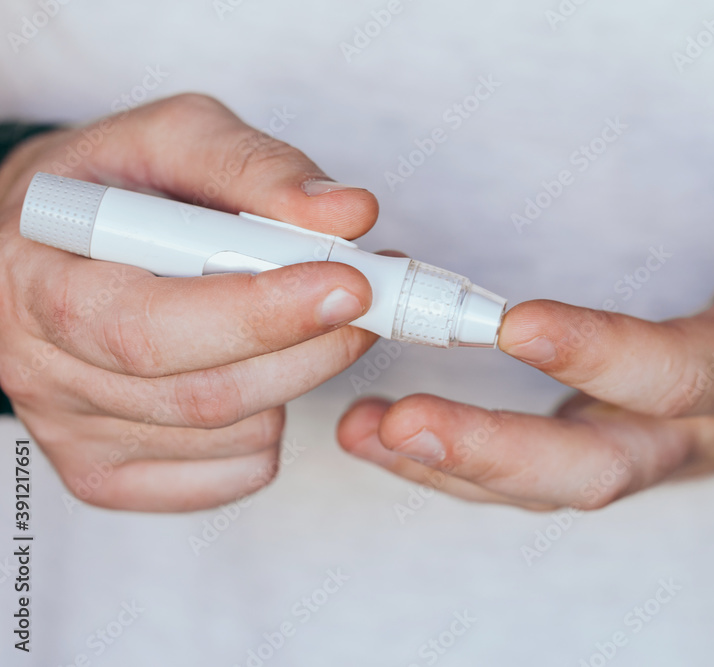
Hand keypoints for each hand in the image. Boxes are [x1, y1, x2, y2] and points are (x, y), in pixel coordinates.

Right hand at [0, 94, 378, 510]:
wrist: (48, 241)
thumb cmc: (115, 185)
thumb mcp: (173, 138)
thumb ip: (258, 167)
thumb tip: (349, 214)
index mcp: (38, 277)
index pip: (149, 327)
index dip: (260, 314)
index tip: (350, 283)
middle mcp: (39, 368)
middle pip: (201, 396)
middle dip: (310, 350)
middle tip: (367, 301)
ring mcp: (69, 432)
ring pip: (229, 435)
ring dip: (297, 378)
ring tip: (302, 321)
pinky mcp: (107, 474)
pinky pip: (230, 474)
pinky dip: (273, 427)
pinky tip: (260, 372)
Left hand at [338, 102, 713, 509]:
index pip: (675, 377)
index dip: (600, 355)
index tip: (514, 322)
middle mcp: (691, 432)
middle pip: (591, 471)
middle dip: (493, 453)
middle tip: (400, 419)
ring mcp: (644, 446)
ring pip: (545, 488)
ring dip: (452, 466)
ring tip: (366, 431)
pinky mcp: (609, 440)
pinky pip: (529, 474)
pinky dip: (458, 462)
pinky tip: (391, 433)